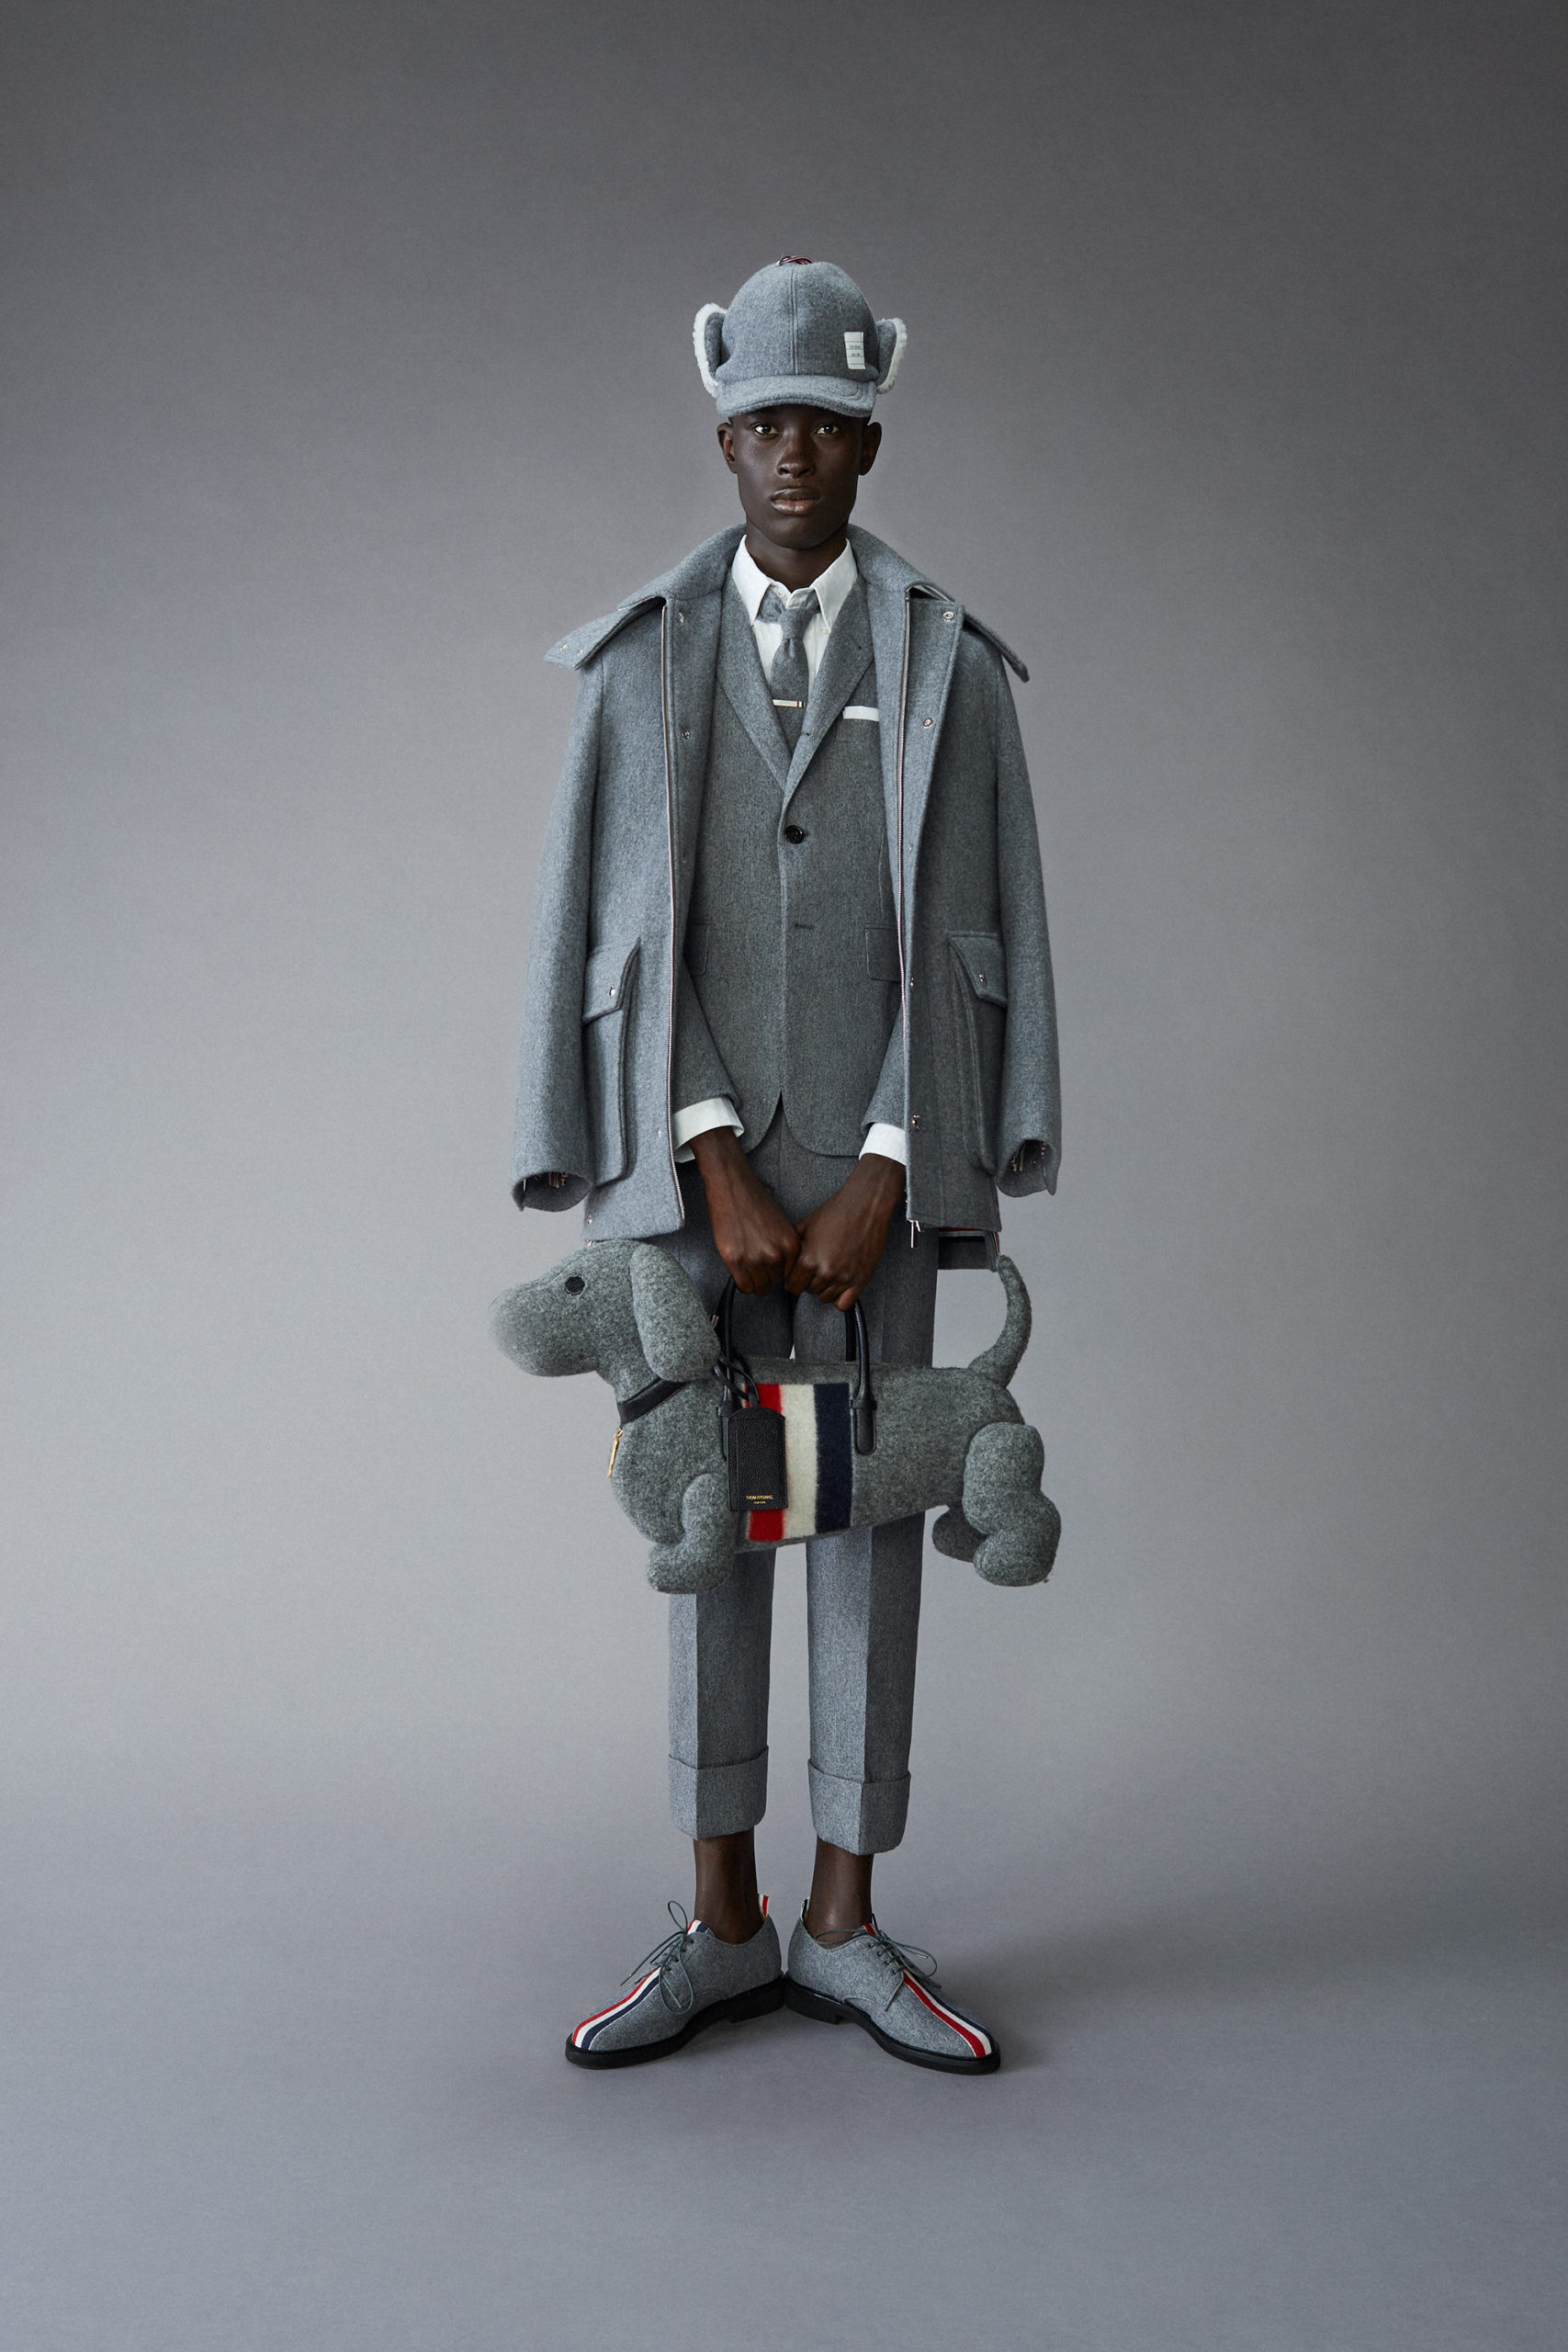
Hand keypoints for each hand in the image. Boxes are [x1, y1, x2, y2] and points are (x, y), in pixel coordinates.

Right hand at [689, 1126, 800, 1294]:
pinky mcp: (735, 1260)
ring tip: (748, 1270)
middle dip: (766, 1277)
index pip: (790, 1275)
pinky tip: (740, 1272)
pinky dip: (742, 1283)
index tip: (773, 1271)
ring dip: (754, 1281)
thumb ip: (784, 1247)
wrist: (733, 1187)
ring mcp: (755, 1259)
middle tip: (757, 1267)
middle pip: (775, 1282)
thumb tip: (782, 1267)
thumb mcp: (781, 1224)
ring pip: (759, 1288)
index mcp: (791, 1245)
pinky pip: (743, 1286)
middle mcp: (776, 1255)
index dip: (780, 1274)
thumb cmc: (755, 1200)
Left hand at [788, 1153, 905, 1311]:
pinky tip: (840, 1284)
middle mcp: (825, 1272)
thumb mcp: (805, 1225)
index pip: (792, 1285)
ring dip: (824, 1287)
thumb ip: (794, 1248)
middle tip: (816, 1267)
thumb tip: (786, 1263)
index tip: (798, 1272)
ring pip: (825, 1297)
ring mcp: (844, 1278)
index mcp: (808, 1260)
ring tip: (828, 1272)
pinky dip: (840, 1298)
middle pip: (808, 1291)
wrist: (866, 1205)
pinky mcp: (861, 1280)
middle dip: (808, 1281)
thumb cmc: (836, 1211)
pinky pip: (844, 1304)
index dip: (793, 1278)